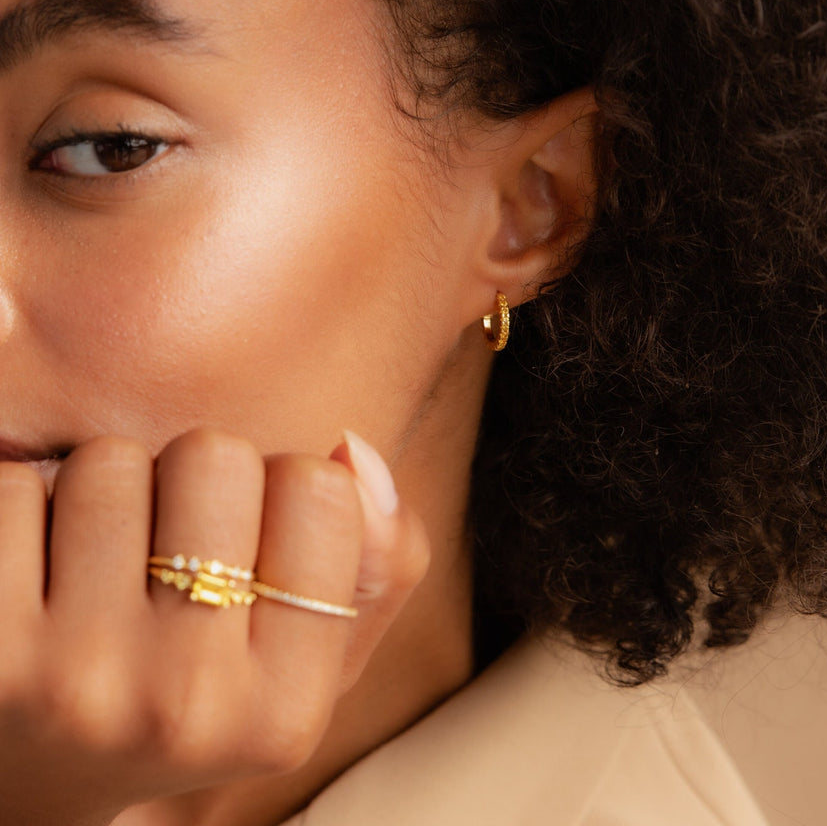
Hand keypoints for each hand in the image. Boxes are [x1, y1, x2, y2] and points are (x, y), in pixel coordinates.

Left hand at [0, 428, 428, 825]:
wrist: (33, 788)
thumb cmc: (192, 696)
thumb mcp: (315, 658)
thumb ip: (380, 559)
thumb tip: (354, 448)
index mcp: (285, 708)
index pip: (320, 488)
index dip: (283, 490)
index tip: (253, 543)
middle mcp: (185, 705)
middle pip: (215, 457)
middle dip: (192, 480)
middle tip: (168, 551)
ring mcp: (73, 681)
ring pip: (111, 462)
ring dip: (106, 490)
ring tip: (100, 564)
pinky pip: (16, 489)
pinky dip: (24, 507)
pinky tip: (33, 574)